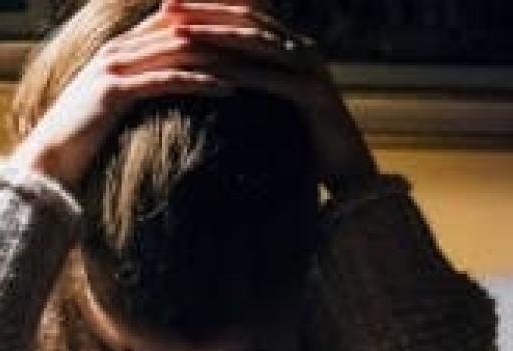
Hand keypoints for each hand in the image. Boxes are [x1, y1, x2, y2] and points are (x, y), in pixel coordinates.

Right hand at [9, 0, 239, 193]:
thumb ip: (143, 87)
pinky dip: (200, 82)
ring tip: (259, 62)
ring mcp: (113, 66)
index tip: (256, 23)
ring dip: (222, 53)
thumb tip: (175, 86)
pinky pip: (165, 80)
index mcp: (122, 46)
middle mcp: (118, 48)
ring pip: (179, 49)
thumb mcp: (117, 106)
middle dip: (228, 28)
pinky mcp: (113, 92)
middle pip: (184, 25)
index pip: (177, 17)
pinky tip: (230, 89)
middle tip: (269, 36)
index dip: (216, 15)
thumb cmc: (84, 142)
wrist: (46, 164)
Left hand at [158, 0, 380, 193]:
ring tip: (180, 34)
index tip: (166, 4)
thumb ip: (248, 82)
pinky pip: (274, 79)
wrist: (346, 171)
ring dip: (216, 36)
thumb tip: (206, 75)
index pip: (245, 13)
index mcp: (290, 47)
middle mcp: (303, 50)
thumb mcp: (270, 104)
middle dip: (205, 11)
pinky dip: (242, 74)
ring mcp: (312, 71)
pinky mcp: (315, 97)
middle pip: (249, 18)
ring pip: (259, 42)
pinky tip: (212, 74)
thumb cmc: (302, 141)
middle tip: (165, 8)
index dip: (207, 6)